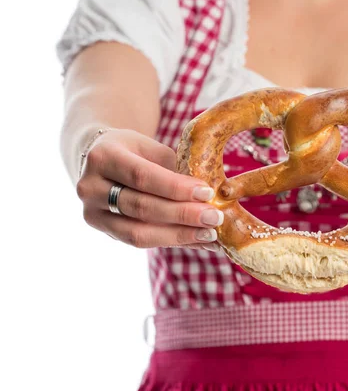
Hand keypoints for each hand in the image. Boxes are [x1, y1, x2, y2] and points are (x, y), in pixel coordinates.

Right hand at [76, 129, 221, 250]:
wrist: (100, 161)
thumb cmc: (135, 152)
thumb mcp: (152, 149)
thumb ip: (175, 170)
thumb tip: (213, 196)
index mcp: (104, 157)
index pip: (142, 176)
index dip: (175, 188)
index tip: (207, 193)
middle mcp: (90, 186)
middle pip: (141, 207)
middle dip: (182, 215)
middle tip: (214, 217)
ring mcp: (92, 212)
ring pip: (138, 232)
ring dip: (179, 235)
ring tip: (210, 234)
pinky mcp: (102, 230)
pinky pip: (139, 241)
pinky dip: (172, 241)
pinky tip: (197, 240)